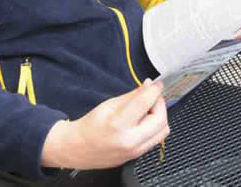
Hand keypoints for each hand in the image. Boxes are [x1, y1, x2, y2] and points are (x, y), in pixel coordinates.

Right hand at [41, 79, 168, 169]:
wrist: (77, 148)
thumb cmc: (90, 126)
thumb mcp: (110, 104)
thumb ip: (133, 95)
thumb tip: (149, 86)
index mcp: (118, 125)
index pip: (145, 103)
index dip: (155, 90)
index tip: (158, 84)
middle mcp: (129, 141)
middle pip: (161, 119)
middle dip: (160, 104)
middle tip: (153, 96)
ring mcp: (134, 152)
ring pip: (163, 131)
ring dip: (161, 116)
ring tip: (149, 109)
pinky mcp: (137, 157)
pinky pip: (156, 140)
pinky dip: (155, 127)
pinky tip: (145, 121)